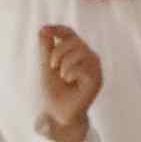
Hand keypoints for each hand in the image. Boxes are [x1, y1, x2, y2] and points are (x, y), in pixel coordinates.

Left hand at [29, 25, 103, 141]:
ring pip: (81, 51)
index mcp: (76, 53)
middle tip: (52, 66)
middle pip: (75, 41)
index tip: (45, 30)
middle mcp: (88, 57)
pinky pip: (83, 67)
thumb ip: (46, 48)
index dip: (58, 29)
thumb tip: (43, 28)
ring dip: (65, 63)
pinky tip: (69, 80)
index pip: (70, 33)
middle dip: (58, 51)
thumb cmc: (54, 91)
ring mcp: (95, 68)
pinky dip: (71, 72)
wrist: (57, 113)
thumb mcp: (46, 66)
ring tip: (62, 76)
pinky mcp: (97, 79)